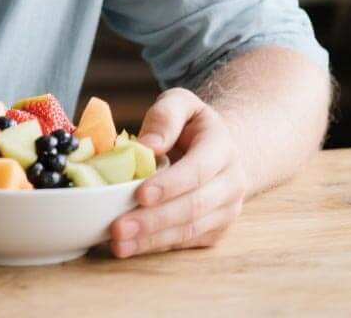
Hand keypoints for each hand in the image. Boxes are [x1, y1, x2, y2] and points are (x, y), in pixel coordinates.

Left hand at [109, 87, 247, 258]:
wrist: (221, 150)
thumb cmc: (191, 126)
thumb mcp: (180, 103)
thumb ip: (164, 116)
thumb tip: (146, 145)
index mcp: (222, 147)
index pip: (199, 170)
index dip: (170, 185)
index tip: (140, 194)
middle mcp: (231, 182)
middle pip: (194, 206)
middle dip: (155, 219)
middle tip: (118, 227)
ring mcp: (227, 210)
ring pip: (190, 230)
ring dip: (152, 240)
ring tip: (119, 243)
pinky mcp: (215, 230)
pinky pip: (186, 242)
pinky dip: (157, 246)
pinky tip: (131, 247)